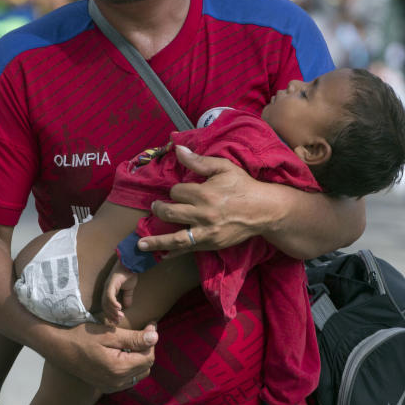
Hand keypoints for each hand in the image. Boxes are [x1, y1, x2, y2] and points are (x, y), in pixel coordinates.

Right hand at [54, 321, 156, 393]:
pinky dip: (131, 366)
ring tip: (131, 341)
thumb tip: (155, 337)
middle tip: (141, 332)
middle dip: (147, 349)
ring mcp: (111, 386)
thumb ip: (133, 338)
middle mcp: (117, 382)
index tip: (150, 324)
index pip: (149, 357)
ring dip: (140, 358)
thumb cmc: (81, 337)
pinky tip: (123, 353)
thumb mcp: (108, 334)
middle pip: (146, 366)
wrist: (58, 348)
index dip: (152, 340)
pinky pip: (128, 379)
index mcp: (119, 368)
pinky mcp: (106, 386)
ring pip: (138, 374)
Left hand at [103, 262, 138, 323]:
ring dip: (112, 311)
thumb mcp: (129, 289)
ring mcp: (108, 286)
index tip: (116, 321)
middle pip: (105, 306)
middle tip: (118, 321)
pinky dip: (113, 303)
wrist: (131, 263)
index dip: (110, 314)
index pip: (106, 306)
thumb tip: (127, 306)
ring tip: (119, 316)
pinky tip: (119, 308)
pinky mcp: (111, 284)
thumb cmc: (129, 273)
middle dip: (111, 315)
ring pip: (106, 302)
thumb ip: (127, 297)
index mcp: (109, 291)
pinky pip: (110, 296)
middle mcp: (106, 289)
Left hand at [141, 145, 266, 256]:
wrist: (263, 210)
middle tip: (155, 207)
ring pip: (176, 238)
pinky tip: (161, 256)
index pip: (177, 192)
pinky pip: (189, 250)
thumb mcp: (223, 168)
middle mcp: (204, 214)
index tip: (181, 191)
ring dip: (156, 241)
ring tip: (141, 244)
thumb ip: (199, 161)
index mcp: (205, 193)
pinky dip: (173, 253)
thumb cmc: (243, 186)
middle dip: (160, 209)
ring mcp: (207, 232)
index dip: (176, 190)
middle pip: (172, 212)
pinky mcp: (211, 244)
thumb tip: (178, 149)